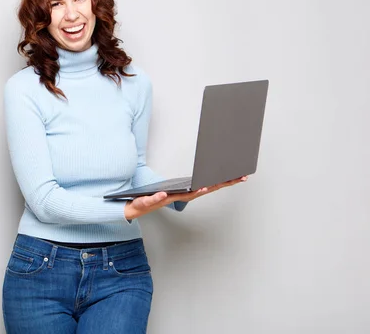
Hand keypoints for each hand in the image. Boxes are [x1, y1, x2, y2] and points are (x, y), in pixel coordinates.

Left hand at [124, 176, 247, 219]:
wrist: (133, 206)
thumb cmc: (154, 195)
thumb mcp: (173, 186)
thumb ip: (185, 180)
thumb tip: (200, 167)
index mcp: (185, 192)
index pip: (209, 185)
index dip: (225, 181)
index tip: (241, 175)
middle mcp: (178, 197)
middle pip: (202, 190)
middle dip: (219, 184)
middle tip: (235, 178)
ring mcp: (165, 200)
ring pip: (181, 197)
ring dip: (193, 192)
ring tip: (206, 187)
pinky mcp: (149, 201)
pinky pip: (155, 199)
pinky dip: (160, 196)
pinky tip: (165, 193)